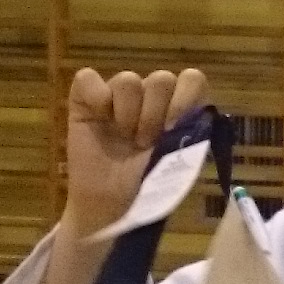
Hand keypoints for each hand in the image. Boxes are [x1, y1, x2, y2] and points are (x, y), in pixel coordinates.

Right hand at [63, 66, 205, 234]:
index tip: (173, 128)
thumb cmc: (150, 181)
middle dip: (154, 115)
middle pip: (161, 79)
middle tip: (144, 143)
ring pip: (128, 79)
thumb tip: (199, 110)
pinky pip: (88, 78)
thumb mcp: (183, 159)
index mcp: (178, 104)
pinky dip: (96, 96)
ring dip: (128, 113)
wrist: (113, 205)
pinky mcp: (84, 99)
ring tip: (125, 139)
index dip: (185, 100)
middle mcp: (150, 93)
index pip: (192, 79)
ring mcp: (117, 93)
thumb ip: (194, 130)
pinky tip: (100, 118)